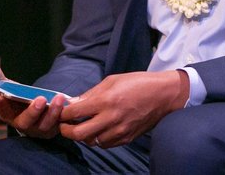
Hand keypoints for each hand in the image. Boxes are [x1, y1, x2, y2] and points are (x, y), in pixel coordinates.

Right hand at [0, 52, 68, 138]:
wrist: (37, 110)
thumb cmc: (17, 97)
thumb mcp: (7, 85)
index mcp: (7, 114)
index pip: (2, 111)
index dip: (1, 104)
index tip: (1, 95)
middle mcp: (22, 125)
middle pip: (25, 122)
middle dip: (32, 111)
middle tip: (40, 99)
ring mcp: (38, 129)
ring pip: (45, 124)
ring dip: (52, 112)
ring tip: (59, 97)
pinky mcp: (53, 129)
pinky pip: (59, 124)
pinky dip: (63, 114)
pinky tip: (68, 102)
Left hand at [58, 70, 188, 147]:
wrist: (163, 95)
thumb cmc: (137, 83)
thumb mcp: (112, 81)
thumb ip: (91, 93)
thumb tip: (73, 102)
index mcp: (106, 100)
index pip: (75, 112)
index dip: (64, 114)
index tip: (62, 112)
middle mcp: (111, 118)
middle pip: (78, 134)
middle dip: (66, 130)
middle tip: (65, 125)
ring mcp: (119, 131)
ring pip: (91, 141)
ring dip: (83, 135)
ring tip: (83, 125)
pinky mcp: (126, 138)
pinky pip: (105, 144)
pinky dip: (98, 138)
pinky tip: (99, 129)